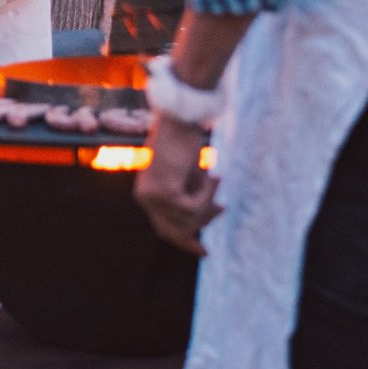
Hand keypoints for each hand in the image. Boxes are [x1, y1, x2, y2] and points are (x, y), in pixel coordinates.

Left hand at [134, 118, 222, 256]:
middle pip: (173, 231)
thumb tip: (207, 220)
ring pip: (188, 220)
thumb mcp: (187, 175)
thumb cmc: (183, 140)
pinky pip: (193, 208)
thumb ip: (191, 197)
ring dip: (208, 202)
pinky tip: (213, 175)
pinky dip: (207, 193)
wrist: (179, 118)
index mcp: (146, 194)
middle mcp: (144, 199)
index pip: (163, 229)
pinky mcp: (163, 193)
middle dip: (198, 228)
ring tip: (216, 177)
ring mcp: (151, 197)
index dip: (183, 241)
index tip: (203, 250)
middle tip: (222, 210)